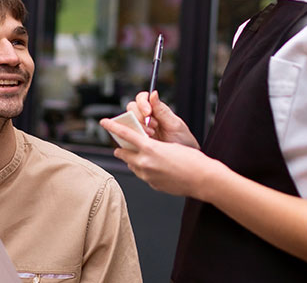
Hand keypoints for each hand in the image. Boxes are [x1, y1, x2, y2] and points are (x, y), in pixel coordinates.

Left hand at [99, 116, 225, 197]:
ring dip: (133, 160)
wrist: (202, 179)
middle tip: (122, 146)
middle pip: (123, 154)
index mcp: (150, 148)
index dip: (113, 127)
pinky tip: (155, 167)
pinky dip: (144, 169)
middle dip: (122, 149)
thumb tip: (146, 148)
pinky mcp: (153, 185)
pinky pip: (142, 175)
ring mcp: (148, 176)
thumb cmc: (191, 159)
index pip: (126, 135)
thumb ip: (153, 146)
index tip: (104, 122)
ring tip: (142, 156)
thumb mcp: (170, 145)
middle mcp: (145, 163)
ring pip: (132, 165)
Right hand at [127, 91, 199, 148]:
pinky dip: (132, 137)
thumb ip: (162, 110)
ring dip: (137, 127)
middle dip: (140, 117)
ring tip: (150, 135)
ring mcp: (140, 129)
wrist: (183, 159)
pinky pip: (126, 136)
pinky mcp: (136, 141)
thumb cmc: (182, 140)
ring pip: (127, 121)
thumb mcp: (174, 124)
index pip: (142, 98)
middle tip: (152, 127)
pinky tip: (144, 141)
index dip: (142, 103)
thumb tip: (154, 93)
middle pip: (132, 108)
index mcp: (156, 110)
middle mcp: (146, 118)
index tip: (148, 113)